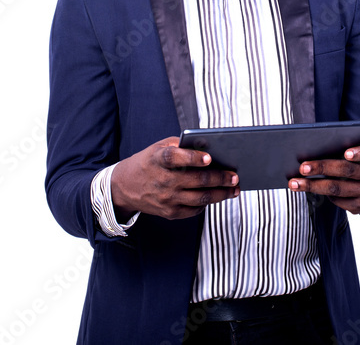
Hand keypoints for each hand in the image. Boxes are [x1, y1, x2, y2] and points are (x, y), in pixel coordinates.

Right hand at [110, 137, 238, 219]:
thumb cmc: (149, 162)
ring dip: (221, 194)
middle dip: (220, 179)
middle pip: (197, 181)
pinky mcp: (170, 213)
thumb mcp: (158, 147)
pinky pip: (195, 210)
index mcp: (158, 160)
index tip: (210, 157)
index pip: (175, 158)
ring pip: (201, 198)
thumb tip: (208, 147)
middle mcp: (163, 180)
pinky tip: (217, 196)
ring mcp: (167, 199)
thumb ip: (180, 145)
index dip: (192, 158)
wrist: (124, 187)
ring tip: (234, 189)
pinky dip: (208, 203)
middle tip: (235, 176)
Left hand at [288, 139, 359, 214]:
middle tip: (303, 167)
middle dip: (323, 168)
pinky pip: (338, 200)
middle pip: (348, 170)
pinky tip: (309, 188)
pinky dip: (322, 193)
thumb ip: (354, 145)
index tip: (346, 153)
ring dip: (313, 186)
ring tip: (294, 182)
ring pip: (338, 188)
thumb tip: (317, 146)